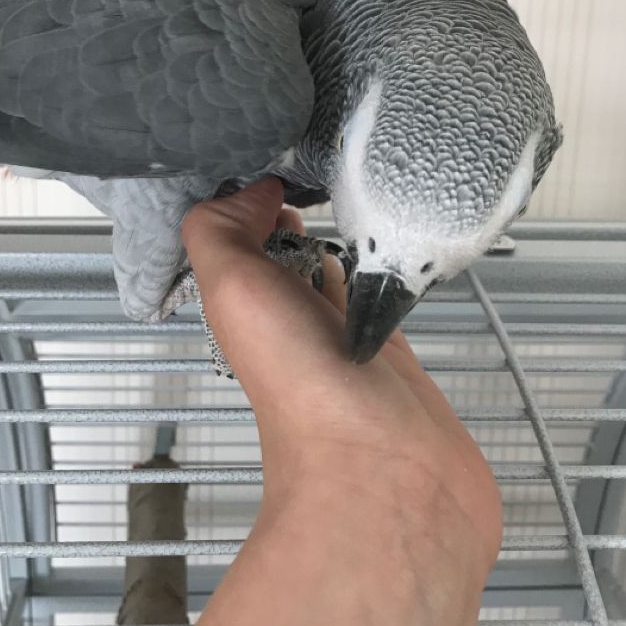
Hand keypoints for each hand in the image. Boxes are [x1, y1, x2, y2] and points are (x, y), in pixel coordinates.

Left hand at [182, 178, 501, 574]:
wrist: (387, 474)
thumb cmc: (304, 386)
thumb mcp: (234, 292)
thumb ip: (223, 233)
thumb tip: (254, 190)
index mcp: (249, 308)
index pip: (242, 241)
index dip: (252, 198)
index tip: (278, 151)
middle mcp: (295, 322)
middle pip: (291, 255)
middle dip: (302, 210)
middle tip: (328, 162)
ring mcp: (350, 340)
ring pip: (342, 273)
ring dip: (348, 236)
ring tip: (366, 184)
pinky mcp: (402, 355)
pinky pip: (389, 299)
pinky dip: (391, 269)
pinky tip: (402, 240)